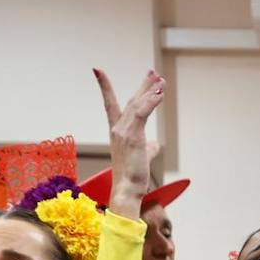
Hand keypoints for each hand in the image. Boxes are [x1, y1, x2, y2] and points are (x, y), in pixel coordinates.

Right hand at [96, 68, 165, 219]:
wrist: (126, 189)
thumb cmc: (133, 177)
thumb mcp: (142, 157)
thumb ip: (148, 147)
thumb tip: (155, 144)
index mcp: (117, 131)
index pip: (110, 104)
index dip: (105, 87)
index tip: (98, 70)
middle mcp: (117, 128)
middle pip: (130, 100)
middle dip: (143, 85)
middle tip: (152, 72)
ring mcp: (123, 131)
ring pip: (137, 104)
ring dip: (150, 90)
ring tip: (161, 80)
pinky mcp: (132, 135)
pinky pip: (142, 112)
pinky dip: (151, 101)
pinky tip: (160, 93)